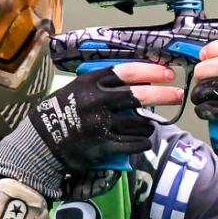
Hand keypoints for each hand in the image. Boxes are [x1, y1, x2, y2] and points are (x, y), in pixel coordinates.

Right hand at [0, 63, 181, 197]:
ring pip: (140, 123)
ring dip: (148, 125)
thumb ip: (102, 85)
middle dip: (163, 95)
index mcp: (90, 83)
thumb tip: (137, 82)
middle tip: (178, 96)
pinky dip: (143, 142)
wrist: (40, 142)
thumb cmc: (60, 113)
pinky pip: (135, 143)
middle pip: (139, 96)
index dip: (151, 72)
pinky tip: (142, 141)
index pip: (128, 72)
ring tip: (146, 126)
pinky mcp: (103, 146)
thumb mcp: (76, 89)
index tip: (168, 74)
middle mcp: (97, 101)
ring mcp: (101, 125)